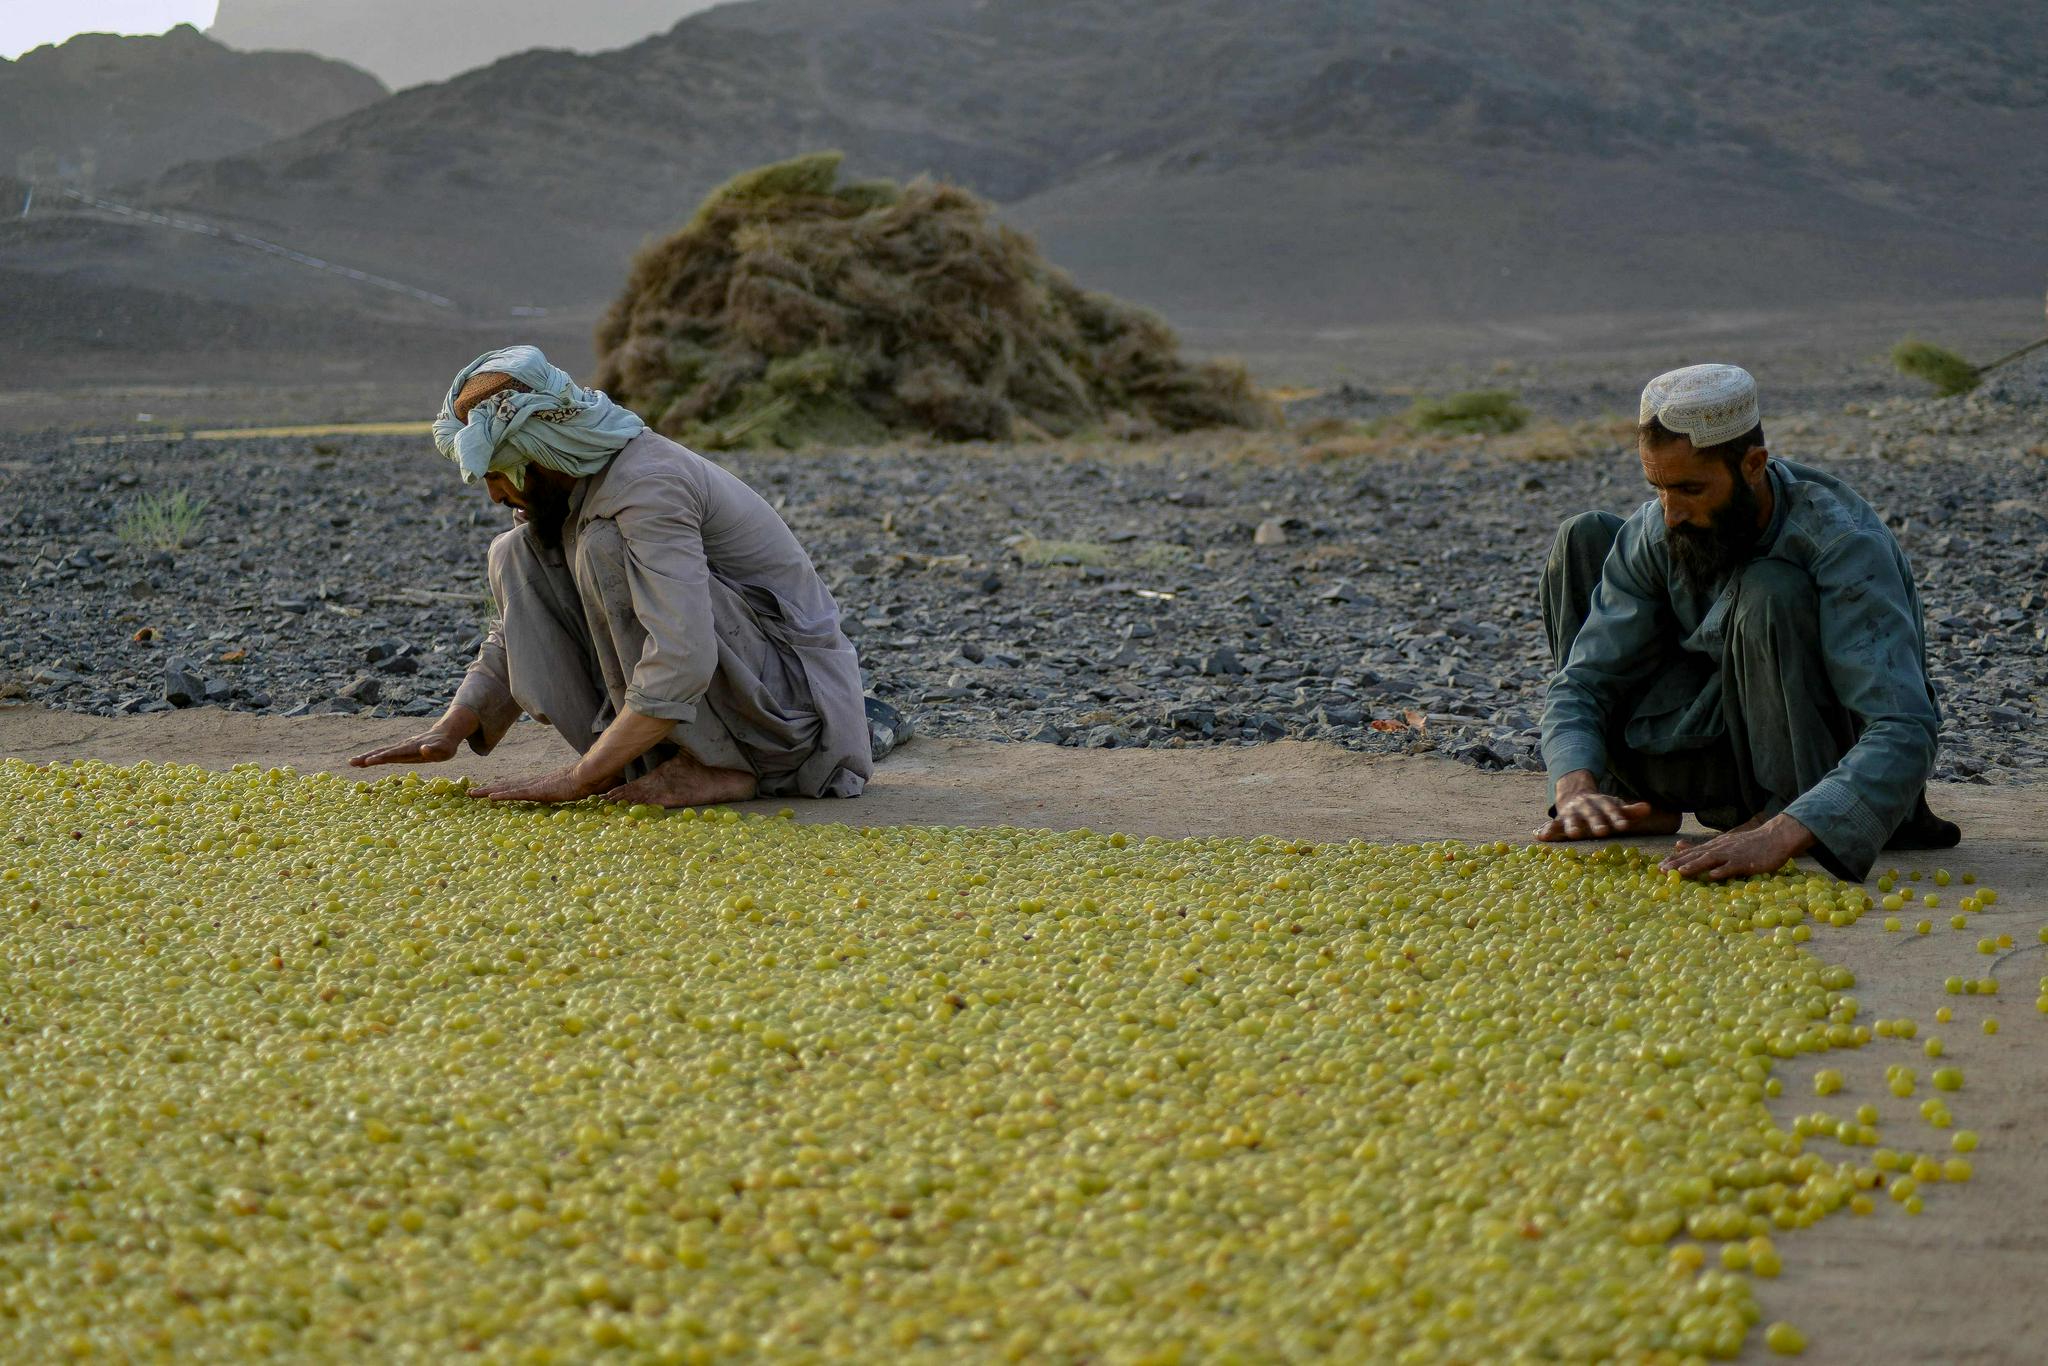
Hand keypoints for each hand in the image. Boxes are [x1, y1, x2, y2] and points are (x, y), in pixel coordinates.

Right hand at [349, 704, 480, 767]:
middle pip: (384, 752)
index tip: (370, 761)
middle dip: (369, 757)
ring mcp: (401, 747)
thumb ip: (434, 750)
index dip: (383, 757)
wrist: (445, 733)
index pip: (396, 753)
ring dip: (367, 757)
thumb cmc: (446, 745)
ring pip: (382, 752)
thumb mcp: (444, 750)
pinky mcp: (401, 749)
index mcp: (413, 748)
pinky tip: (364, 762)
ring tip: (352, 763)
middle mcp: (404, 746)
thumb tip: (424, 749)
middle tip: (353, 763)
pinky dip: (373, 757)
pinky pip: (385, 753)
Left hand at [465, 762, 608, 804]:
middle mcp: (536, 782)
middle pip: (507, 785)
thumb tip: (582, 794)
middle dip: (488, 789)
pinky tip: (490, 797)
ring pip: (507, 788)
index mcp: (544, 783)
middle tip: (470, 793)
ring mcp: (536, 786)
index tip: (490, 790)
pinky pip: (517, 794)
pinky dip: (503, 795)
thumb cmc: (589, 781)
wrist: (592, 774)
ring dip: (488, 791)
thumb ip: (575, 790)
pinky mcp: (539, 791)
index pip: (519, 786)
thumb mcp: (578, 789)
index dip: (503, 787)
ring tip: (472, 794)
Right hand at [1534, 790, 1656, 841]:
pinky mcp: (1559, 819)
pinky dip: (1547, 830)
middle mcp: (1586, 807)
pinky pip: (1553, 824)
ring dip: (1572, 826)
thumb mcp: (1614, 806)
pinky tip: (1542, 836)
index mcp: (1601, 803)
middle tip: (1602, 832)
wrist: (1574, 793)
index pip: (1611, 810)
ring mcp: (1571, 812)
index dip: (1617, 817)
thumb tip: (1647, 808)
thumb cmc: (1600, 807)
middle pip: (1592, 814)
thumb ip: (1629, 811)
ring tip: (1573, 834)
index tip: (1623, 825)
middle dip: (1596, 823)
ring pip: (1571, 819)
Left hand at [1659, 815, 1814, 880]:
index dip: (1675, 860)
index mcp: (1714, 846)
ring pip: (1711, 860)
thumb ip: (1701, 846)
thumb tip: (1678, 845)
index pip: (1690, 853)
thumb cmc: (1748, 844)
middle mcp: (1720, 849)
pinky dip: (1723, 871)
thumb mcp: (1722, 842)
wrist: (1774, 837)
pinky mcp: (1746, 862)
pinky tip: (1713, 876)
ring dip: (1695, 866)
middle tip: (1663, 871)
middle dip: (1679, 863)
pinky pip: (1733, 867)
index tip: (1659, 867)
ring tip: (1681, 872)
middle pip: (1696, 856)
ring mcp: (1732, 855)